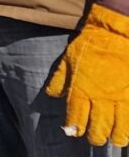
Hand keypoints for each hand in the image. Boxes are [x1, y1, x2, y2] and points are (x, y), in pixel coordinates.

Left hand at [45, 3, 128, 146]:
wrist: (114, 35)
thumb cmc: (89, 46)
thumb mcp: (67, 59)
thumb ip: (59, 80)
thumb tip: (52, 95)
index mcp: (81, 90)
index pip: (75, 118)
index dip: (73, 128)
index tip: (72, 131)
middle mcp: (100, 100)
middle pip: (98, 130)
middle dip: (94, 138)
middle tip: (92, 138)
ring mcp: (119, 100)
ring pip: (118, 131)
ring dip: (114, 138)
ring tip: (111, 139)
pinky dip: (128, 130)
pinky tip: (125, 132)